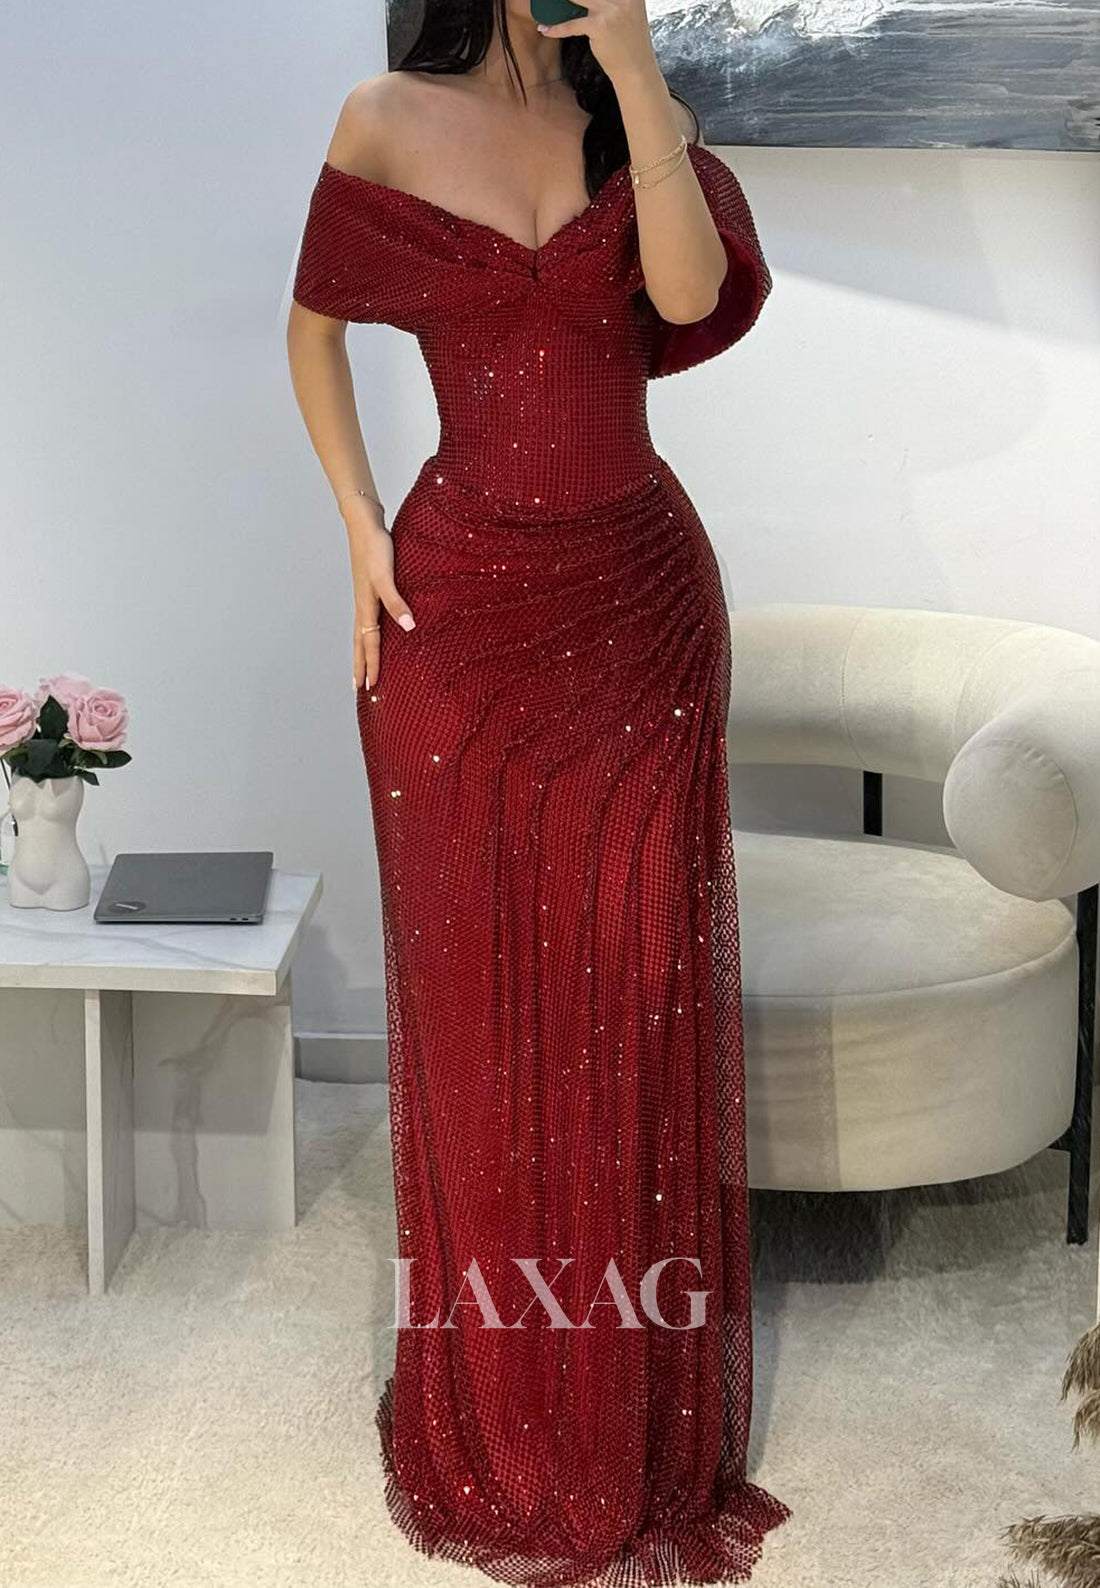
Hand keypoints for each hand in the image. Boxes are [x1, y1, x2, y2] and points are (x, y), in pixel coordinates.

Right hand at [346, 512, 414, 692]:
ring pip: (360, 633)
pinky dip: (366, 635)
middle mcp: (362, 605)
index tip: (371, 686)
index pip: (370, 643)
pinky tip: (372, 634)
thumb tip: (408, 627)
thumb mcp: (386, 576)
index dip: (372, 665)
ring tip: (361, 668)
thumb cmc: (376, 548)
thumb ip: (396, 601)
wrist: (364, 524)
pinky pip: (366, 621)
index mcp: (365, 606)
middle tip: (359, 688)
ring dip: (361, 653)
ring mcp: (364, 598)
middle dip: (360, 666)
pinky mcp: (368, 590)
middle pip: (359, 643)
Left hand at [535, 0, 656, 82]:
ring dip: (558, 1)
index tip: (576, 0)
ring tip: (545, 3)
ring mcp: (611, 9)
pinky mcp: (600, 26)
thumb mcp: (626, 10)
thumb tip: (578, 2)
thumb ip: (610, 0)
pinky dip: (557, 28)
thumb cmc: (628, 41)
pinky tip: (545, 29)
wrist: (636, 69)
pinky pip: (571, 24)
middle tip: (554, 0)